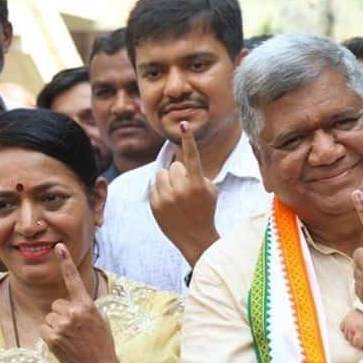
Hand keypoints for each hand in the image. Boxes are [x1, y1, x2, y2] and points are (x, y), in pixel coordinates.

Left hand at [41, 244, 118, 362]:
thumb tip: (71, 302)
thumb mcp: (100, 319)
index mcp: (87, 305)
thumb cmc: (102, 343)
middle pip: (57, 303)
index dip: (66, 262)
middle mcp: (73, 312)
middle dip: (63, 313)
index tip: (59, 247)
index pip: (74, 279)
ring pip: (50, 316)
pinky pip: (45, 328)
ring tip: (71, 338)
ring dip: (57, 325)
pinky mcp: (52, 338)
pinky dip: (51, 335)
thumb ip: (85, 307)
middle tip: (76, 328)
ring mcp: (62, 326)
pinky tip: (63, 343)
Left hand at [149, 120, 218, 265]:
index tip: (183, 124)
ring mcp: (166, 198)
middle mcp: (181, 190)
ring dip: (168, 180)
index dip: (188, 139)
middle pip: (174, 166)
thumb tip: (181, 162)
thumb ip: (198, 173)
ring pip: (161, 173)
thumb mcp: (210, 190)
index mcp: (197, 184)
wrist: (195, 237)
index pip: (192, 156)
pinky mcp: (154, 205)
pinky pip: (153, 185)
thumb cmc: (205, 209)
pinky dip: (160, 191)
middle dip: (180, 174)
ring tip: (176, 195)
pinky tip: (169, 203)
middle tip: (186, 189)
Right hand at [340, 308, 362, 350]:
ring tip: (358, 330)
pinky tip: (352, 328)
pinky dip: (346, 330)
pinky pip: (342, 329)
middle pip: (351, 341)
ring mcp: (347, 323)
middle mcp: (351, 327)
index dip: (362, 345)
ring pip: (346, 336)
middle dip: (357, 340)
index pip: (357, 344)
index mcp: (360, 330)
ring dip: (352, 336)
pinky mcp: (344, 320)